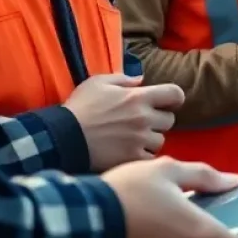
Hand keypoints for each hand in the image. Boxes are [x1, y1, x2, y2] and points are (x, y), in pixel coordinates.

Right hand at [65, 73, 184, 172]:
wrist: (62, 137)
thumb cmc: (80, 107)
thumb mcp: (99, 82)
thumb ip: (123, 79)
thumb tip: (141, 80)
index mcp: (139, 97)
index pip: (175, 94)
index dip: (174, 98)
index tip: (168, 102)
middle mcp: (144, 118)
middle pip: (169, 120)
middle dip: (159, 120)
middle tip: (144, 123)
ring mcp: (139, 140)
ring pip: (160, 141)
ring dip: (151, 140)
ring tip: (134, 139)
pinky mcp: (131, 158)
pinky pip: (149, 158)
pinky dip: (143, 156)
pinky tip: (130, 152)